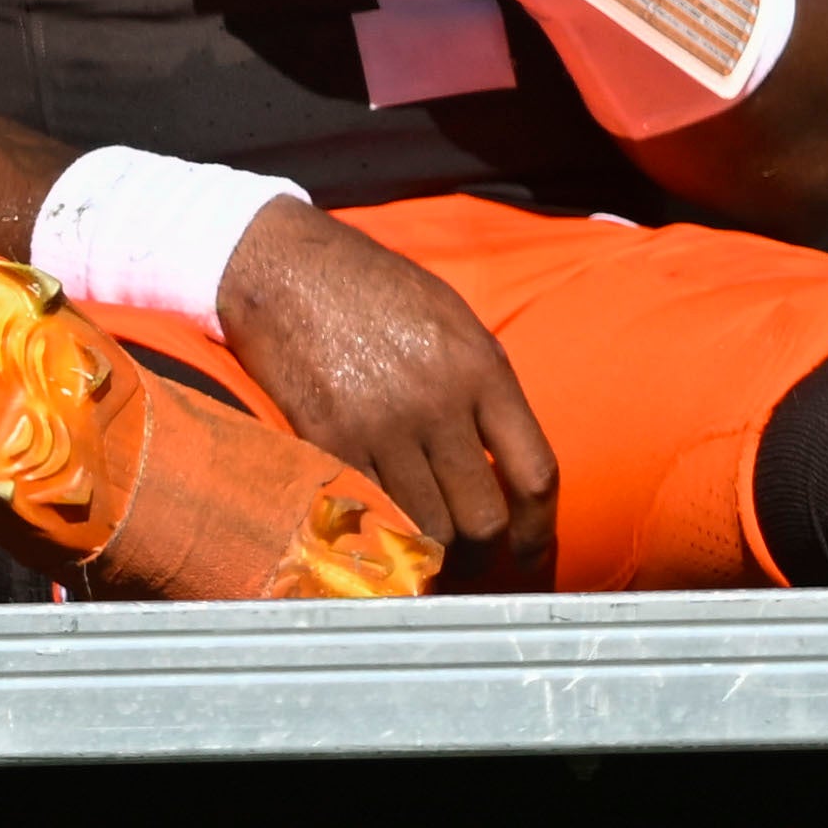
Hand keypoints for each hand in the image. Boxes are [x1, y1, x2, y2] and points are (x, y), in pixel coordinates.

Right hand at [211, 201, 558, 582]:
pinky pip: (369, 514)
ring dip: (430, 548)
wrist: (287, 269)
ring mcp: (381, 427)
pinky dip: (380, 532)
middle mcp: (438, 404)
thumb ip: (487, 391)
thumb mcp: (454, 321)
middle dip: (483, 550)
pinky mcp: (328, 442)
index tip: (531, 552)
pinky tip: (381, 531)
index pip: (535, 474)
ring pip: (426, 528)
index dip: (540, 529)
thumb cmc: (376, 290)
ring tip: (427, 549)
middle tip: (473, 558)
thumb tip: (509, 465)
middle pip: (481, 518)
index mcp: (481, 369)